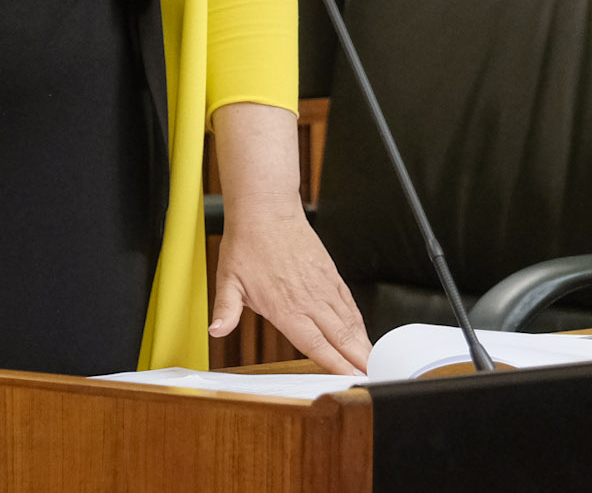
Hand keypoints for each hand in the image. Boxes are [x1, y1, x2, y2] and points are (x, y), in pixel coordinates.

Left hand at [209, 196, 371, 374]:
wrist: (266, 211)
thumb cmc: (247, 244)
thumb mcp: (228, 280)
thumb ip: (225, 310)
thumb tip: (216, 331)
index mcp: (286, 308)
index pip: (317, 345)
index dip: (336, 365)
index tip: (351, 379)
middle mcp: (309, 301)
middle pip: (342, 338)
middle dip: (360, 362)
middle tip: (374, 379)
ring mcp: (323, 287)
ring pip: (350, 322)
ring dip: (364, 344)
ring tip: (375, 364)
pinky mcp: (331, 274)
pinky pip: (349, 304)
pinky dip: (359, 322)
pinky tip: (362, 334)